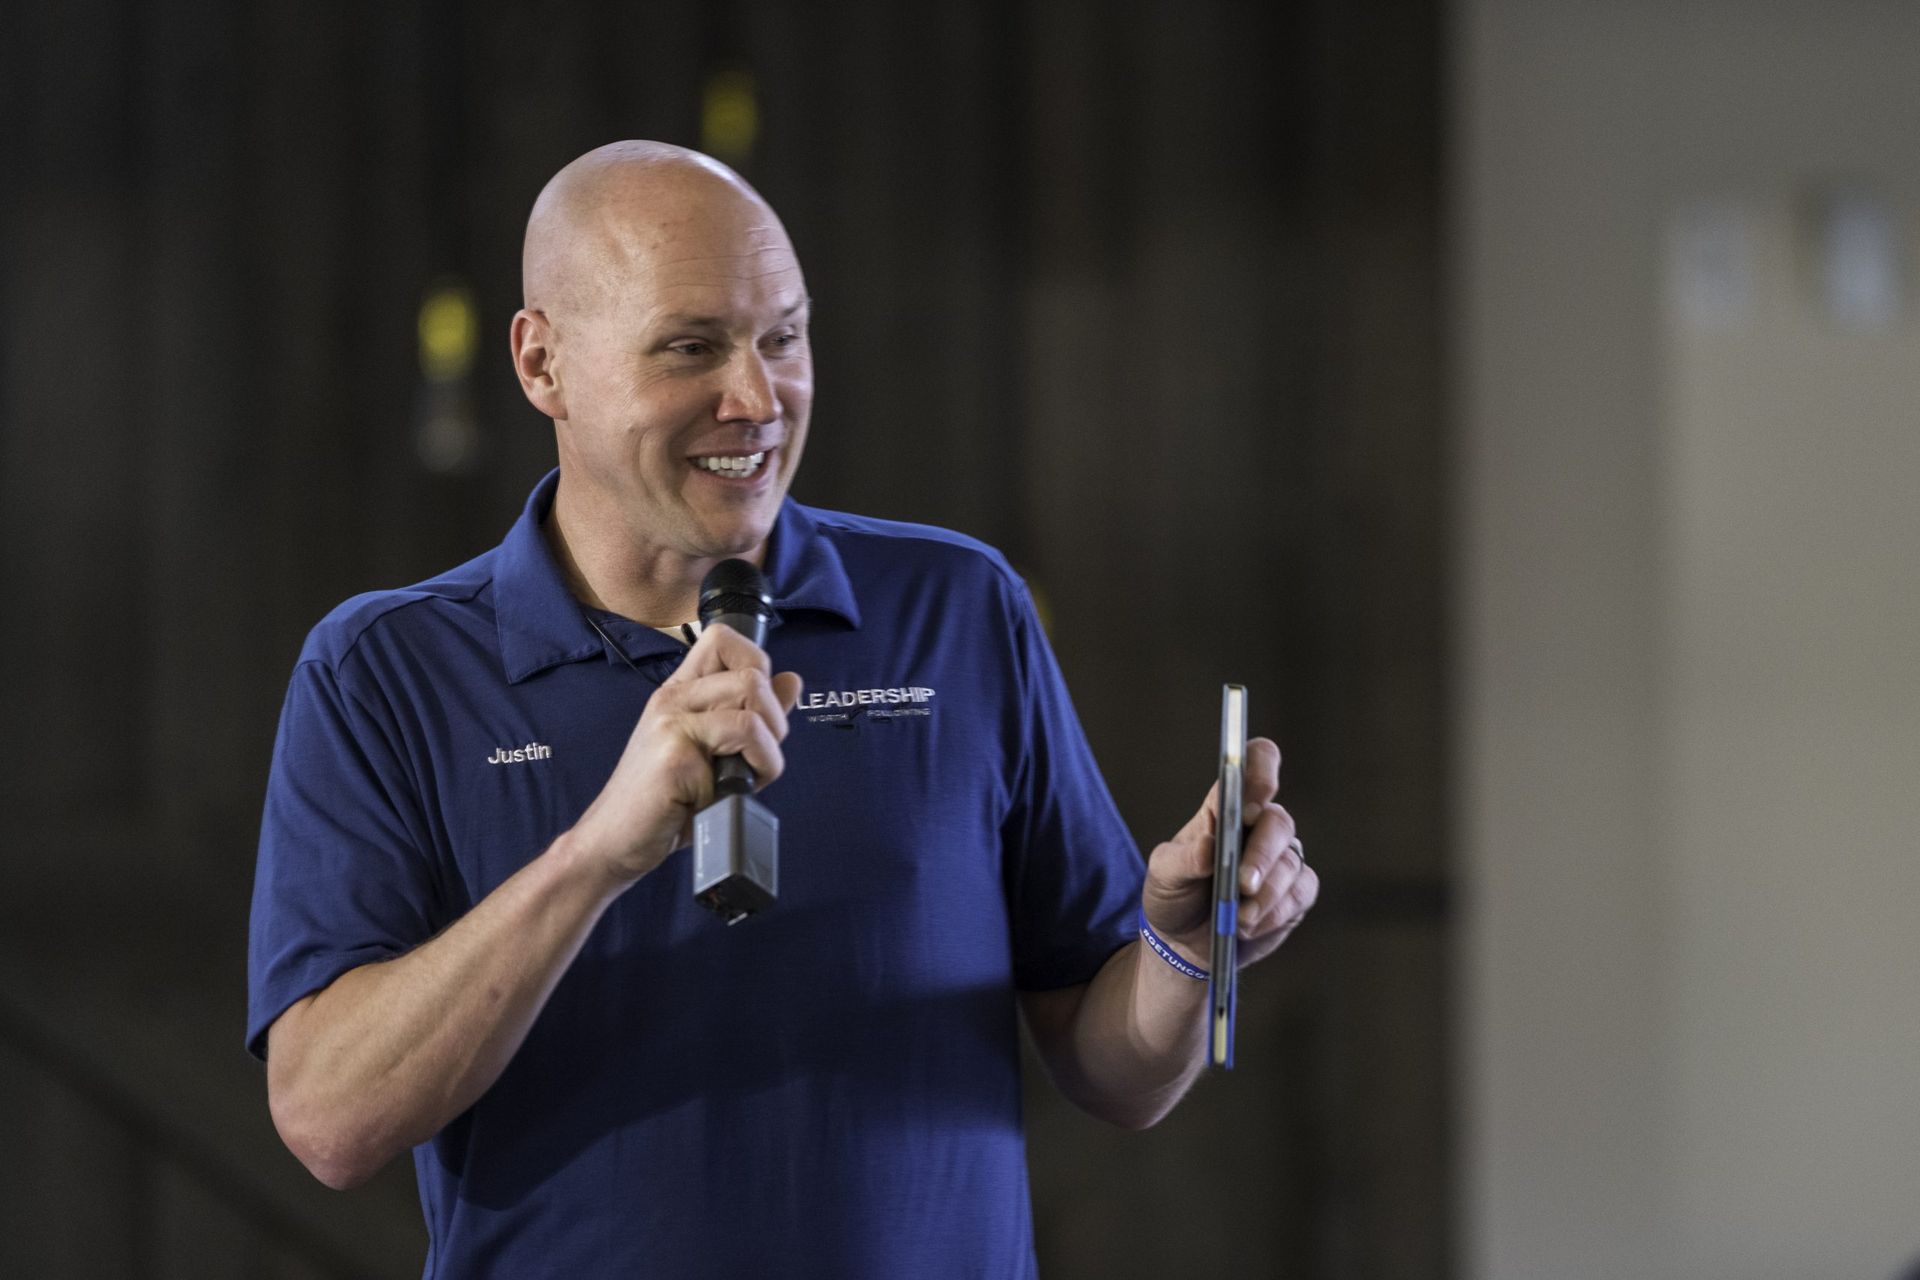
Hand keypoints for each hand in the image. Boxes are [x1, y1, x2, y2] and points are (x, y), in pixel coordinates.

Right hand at [565, 624, 802, 884]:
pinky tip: (726, 791)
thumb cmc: (663, 803)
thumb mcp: (714, 752)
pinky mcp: (674, 750)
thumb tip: (790, 680)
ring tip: (741, 777)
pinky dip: (754, 772)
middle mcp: (673, 697)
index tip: (757, 710)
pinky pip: (744, 740)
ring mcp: (671, 720)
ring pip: (754, 706)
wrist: (613, 842)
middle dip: (775, 721)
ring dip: (767, 751)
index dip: (756, 664)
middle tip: (755, 757)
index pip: (724, 639)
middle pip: (753, 673)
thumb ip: (752, 714)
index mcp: (680, 692)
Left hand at [1141, 738, 1317, 970]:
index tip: (1252, 803)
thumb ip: (1184, 858)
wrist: (1183, 943)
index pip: (1254, 765)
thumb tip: (1210, 843)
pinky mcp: (1294, 892)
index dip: (1261, 771)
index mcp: (1224, 807)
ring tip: (1238, 919)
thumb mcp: (1164, 875)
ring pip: (1291, 862)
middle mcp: (1258, 826)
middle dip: (1261, 854)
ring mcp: (1280, 858)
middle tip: (1242, 883)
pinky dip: (1276, 912)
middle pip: (1277, 820)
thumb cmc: (1175, 895)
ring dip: (1266, 893)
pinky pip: (1300, 893)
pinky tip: (1250, 926)